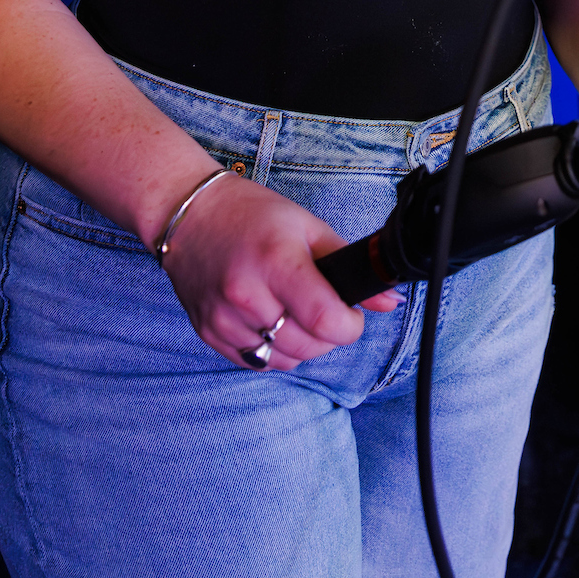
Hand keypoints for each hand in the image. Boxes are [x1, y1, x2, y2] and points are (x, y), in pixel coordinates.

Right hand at [158, 172, 402, 370]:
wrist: (189, 216)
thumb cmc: (252, 216)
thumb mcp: (307, 227)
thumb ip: (349, 263)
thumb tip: (388, 300)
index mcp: (276, 262)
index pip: (324, 320)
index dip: (349, 326)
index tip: (351, 316)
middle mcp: (246, 294)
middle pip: (307, 346)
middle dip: (327, 335)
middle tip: (323, 309)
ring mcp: (224, 318)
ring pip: (282, 360)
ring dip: (300, 345)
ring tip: (294, 312)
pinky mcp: (208, 332)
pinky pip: (255, 361)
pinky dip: (272, 349)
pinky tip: (270, 320)